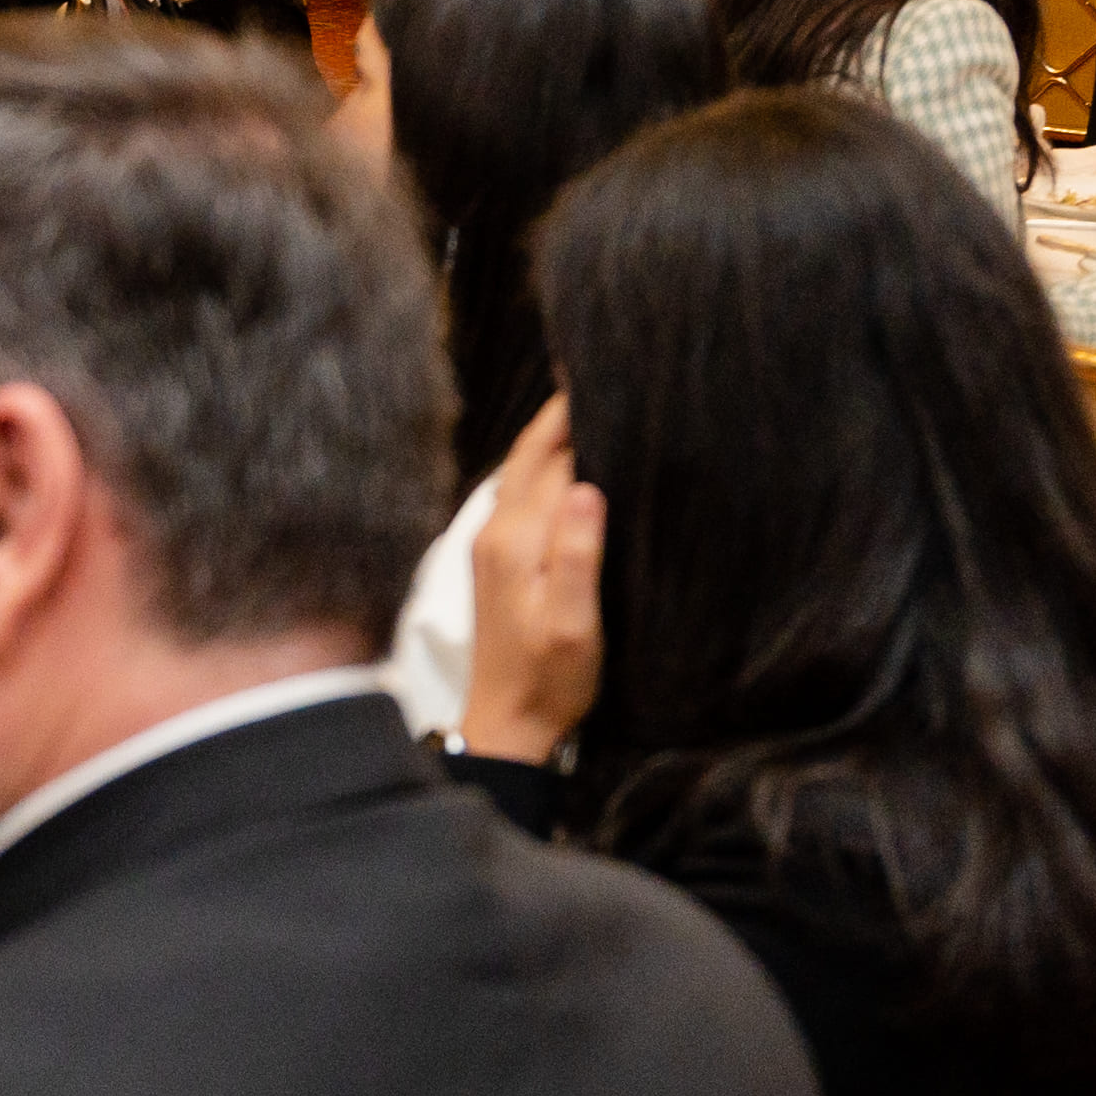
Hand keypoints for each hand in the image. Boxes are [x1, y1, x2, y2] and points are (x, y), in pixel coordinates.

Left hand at [456, 399, 604, 766]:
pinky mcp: (497, 560)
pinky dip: (546, 469)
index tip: (605, 372)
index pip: (550, 457)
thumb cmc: (550, 679)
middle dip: (561, 414)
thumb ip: (577, 555)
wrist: (507, 724)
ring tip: (591, 406)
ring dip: (554, 439)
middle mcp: (495, 532)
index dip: (576, 415)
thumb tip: (586, 486)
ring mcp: (491, 545)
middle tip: (600, 371)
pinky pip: (522, 495)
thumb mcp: (574, 623)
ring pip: (523, 472)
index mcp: (515, 539)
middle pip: (529, 454)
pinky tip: (570, 466)